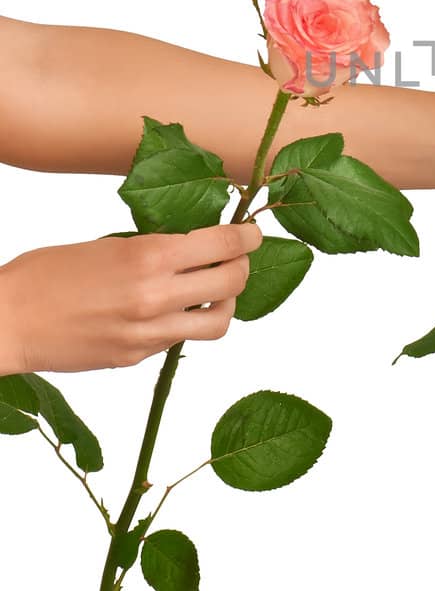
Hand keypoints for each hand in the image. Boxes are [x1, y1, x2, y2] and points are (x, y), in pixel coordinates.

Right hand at [0, 225, 262, 375]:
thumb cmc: (46, 274)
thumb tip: (189, 245)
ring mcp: (148, 333)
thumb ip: (151, 247)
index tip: (253, 232)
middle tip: (238, 259)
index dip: (247, 236)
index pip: (223, 243)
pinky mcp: (136, 358)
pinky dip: (185, 324)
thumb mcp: (105, 246)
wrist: (7, 321)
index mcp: (148, 256)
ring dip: (225, 304)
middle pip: (232, 282)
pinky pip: (179, 341)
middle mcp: (156, 296)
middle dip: (243, 266)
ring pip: (218, 323)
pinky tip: (170, 312)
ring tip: (215, 293)